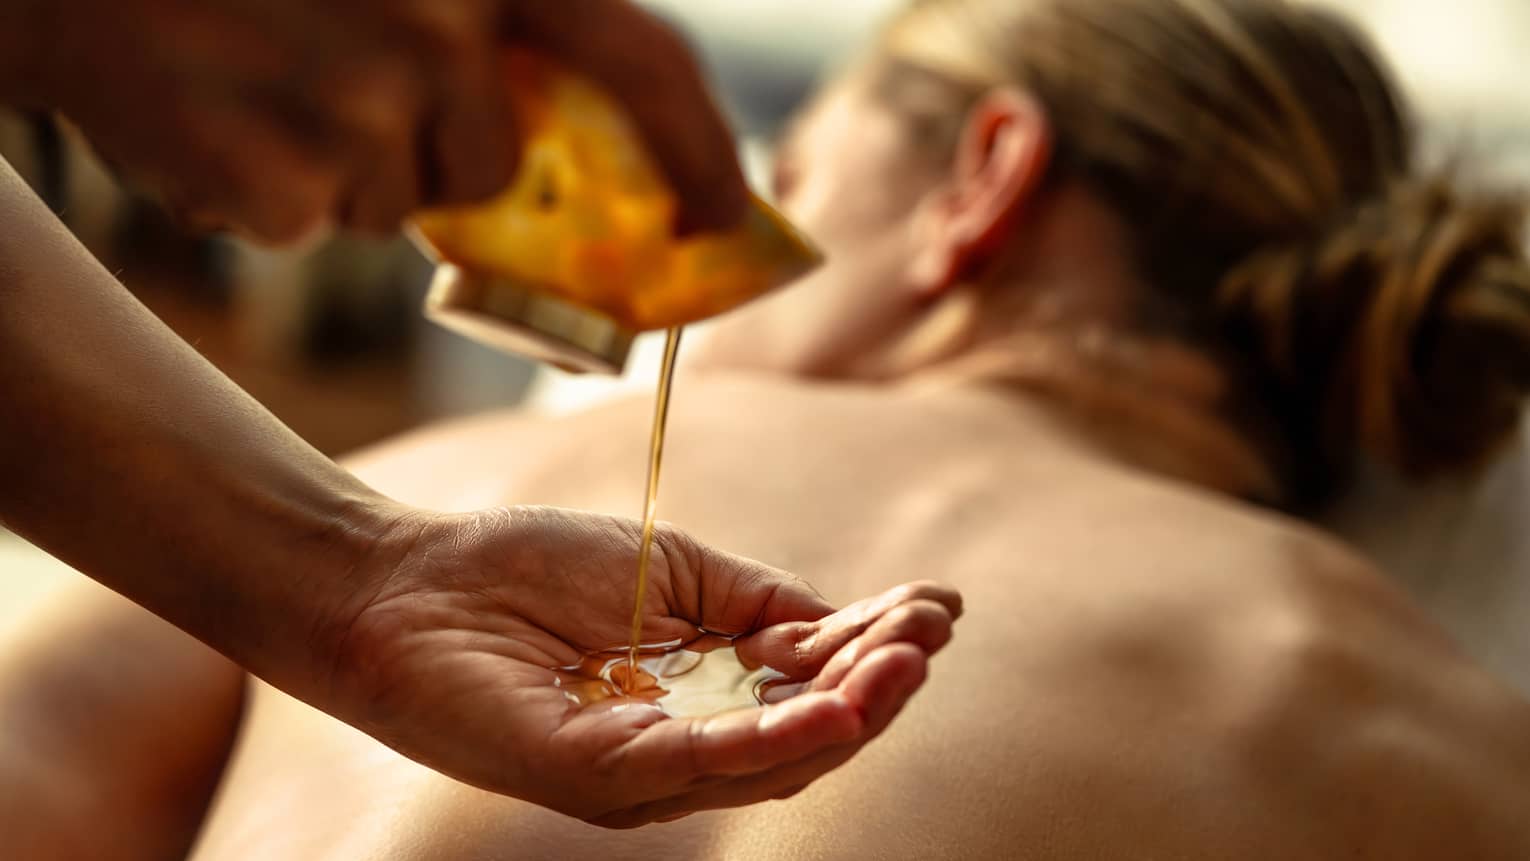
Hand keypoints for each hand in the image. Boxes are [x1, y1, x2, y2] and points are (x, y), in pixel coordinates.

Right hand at [16, 0, 746, 240]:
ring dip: (336, 160)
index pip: (645, 63)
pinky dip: (261, 187)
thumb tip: (546, 148)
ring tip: (253, 70)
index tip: (722, 215)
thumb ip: (481, 23)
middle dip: (434, 152)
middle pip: (490, 167)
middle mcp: (440, 28)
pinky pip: (306, 222)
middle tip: (337, 77)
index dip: (699, 150)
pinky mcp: (275, 186)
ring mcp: (356, 111)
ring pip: (393, 203)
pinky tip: (206, 105)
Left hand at [326, 506, 960, 826]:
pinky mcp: (595, 775)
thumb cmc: (525, 570)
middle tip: (934, 633)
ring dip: (849, 714)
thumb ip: (754, 599)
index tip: (941, 604)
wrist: (408, 581)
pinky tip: (837, 705)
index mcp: (700, 692)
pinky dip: (775, 740)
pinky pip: (700, 764)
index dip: (877, 647)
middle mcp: (681, 743)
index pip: (808, 684)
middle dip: (878, 684)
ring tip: (909, 663)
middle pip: (806, 733)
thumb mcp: (670, 569)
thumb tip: (847, 617)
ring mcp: (640, 769)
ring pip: (770, 762)